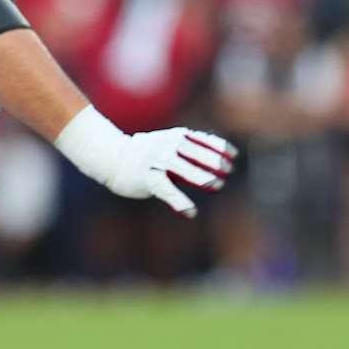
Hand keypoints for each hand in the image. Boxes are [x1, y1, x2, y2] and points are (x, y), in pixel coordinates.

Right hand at [104, 127, 237, 216]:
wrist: (114, 157)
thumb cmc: (149, 152)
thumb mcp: (170, 142)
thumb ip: (191, 147)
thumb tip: (220, 154)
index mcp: (177, 136)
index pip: (204, 140)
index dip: (220, 148)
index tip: (234, 156)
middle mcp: (168, 146)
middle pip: (197, 153)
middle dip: (215, 162)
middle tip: (228, 172)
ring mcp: (157, 161)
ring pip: (184, 169)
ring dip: (203, 177)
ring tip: (217, 185)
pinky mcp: (148, 178)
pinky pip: (166, 190)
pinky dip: (180, 202)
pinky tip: (191, 212)